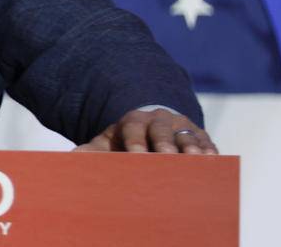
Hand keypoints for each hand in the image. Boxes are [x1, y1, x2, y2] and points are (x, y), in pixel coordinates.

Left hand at [74, 108, 217, 153]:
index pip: (132, 128)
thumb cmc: (123, 146)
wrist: (150, 134)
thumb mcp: (106, 146)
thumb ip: (89, 153)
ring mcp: (180, 125)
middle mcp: (157, 119)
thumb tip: (68, 161)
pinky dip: (209, 150)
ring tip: (194, 160)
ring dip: (190, 147)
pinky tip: (213, 161)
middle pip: (160, 129)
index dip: (135, 142)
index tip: (136, 158)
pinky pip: (206, 141)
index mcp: (132, 120)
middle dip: (164, 144)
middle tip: (168, 159)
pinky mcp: (200, 135)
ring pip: (186, 133)